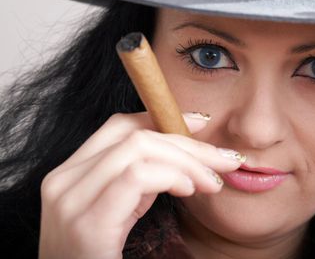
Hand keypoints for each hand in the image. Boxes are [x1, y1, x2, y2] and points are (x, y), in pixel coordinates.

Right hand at [38, 112, 243, 258]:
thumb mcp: (120, 212)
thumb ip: (139, 181)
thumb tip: (184, 154)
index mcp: (71, 173)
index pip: (118, 126)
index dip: (162, 118)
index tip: (201, 123)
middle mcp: (63, 180)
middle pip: (134, 136)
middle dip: (188, 143)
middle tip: (224, 160)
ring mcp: (70, 199)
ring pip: (139, 148)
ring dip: (187, 161)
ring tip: (211, 181)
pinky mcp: (87, 222)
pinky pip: (137, 177)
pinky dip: (170, 176)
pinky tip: (189, 189)